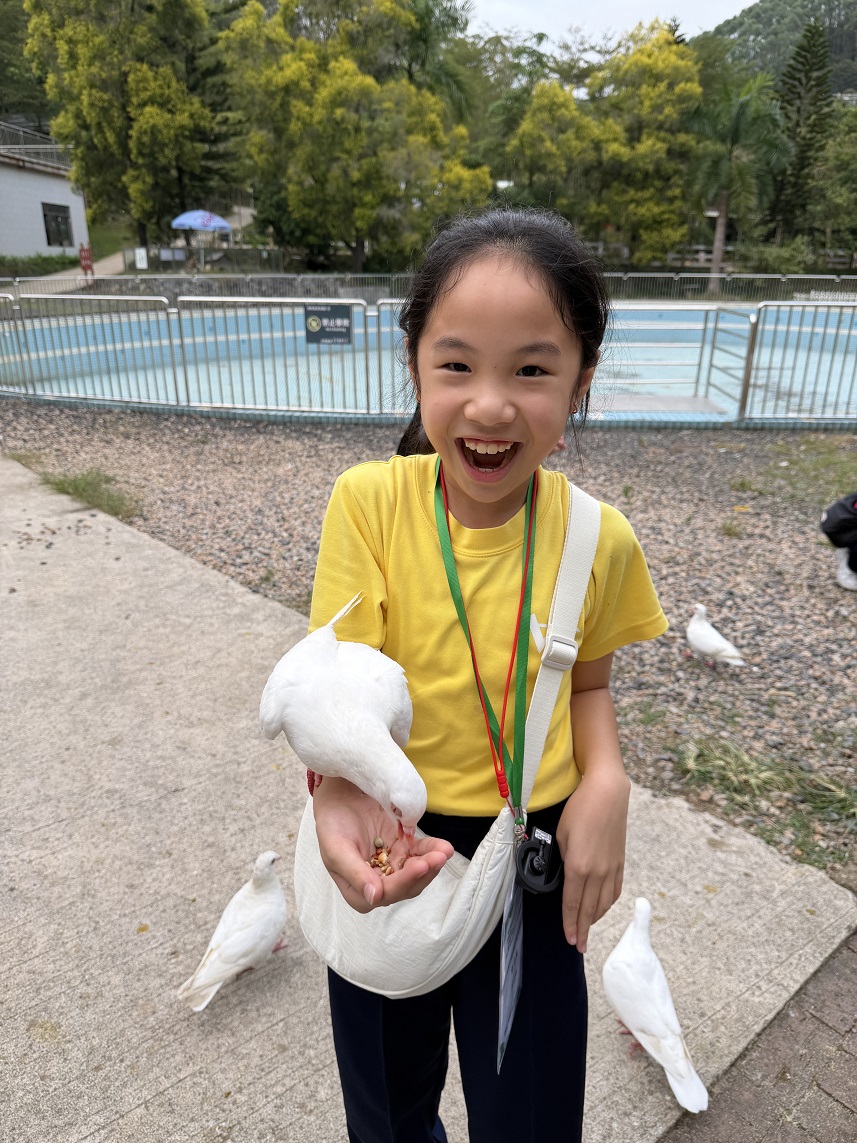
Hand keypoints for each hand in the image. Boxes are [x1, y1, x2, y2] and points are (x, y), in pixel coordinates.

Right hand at [312, 777, 453, 912]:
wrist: (339, 797)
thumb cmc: (332, 824)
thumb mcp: (337, 848)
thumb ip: (355, 874)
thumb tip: (374, 897)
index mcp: (357, 890)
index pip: (384, 894)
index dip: (403, 883)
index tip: (419, 866)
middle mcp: (377, 883)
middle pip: (405, 886)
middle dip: (423, 873)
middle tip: (437, 857)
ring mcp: (392, 866)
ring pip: (417, 873)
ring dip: (432, 864)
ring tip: (444, 851)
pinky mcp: (403, 850)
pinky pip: (420, 854)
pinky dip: (432, 851)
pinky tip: (443, 847)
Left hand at [555, 767, 629, 952]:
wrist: (607, 794)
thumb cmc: (580, 810)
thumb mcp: (562, 835)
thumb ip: (563, 859)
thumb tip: (567, 873)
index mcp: (578, 867)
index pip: (572, 904)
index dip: (569, 924)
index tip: (569, 940)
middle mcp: (597, 873)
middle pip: (588, 910)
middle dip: (582, 930)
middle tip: (578, 946)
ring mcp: (611, 869)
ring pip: (603, 904)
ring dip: (594, 919)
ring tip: (587, 930)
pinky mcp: (620, 863)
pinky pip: (614, 892)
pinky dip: (607, 905)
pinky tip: (602, 909)